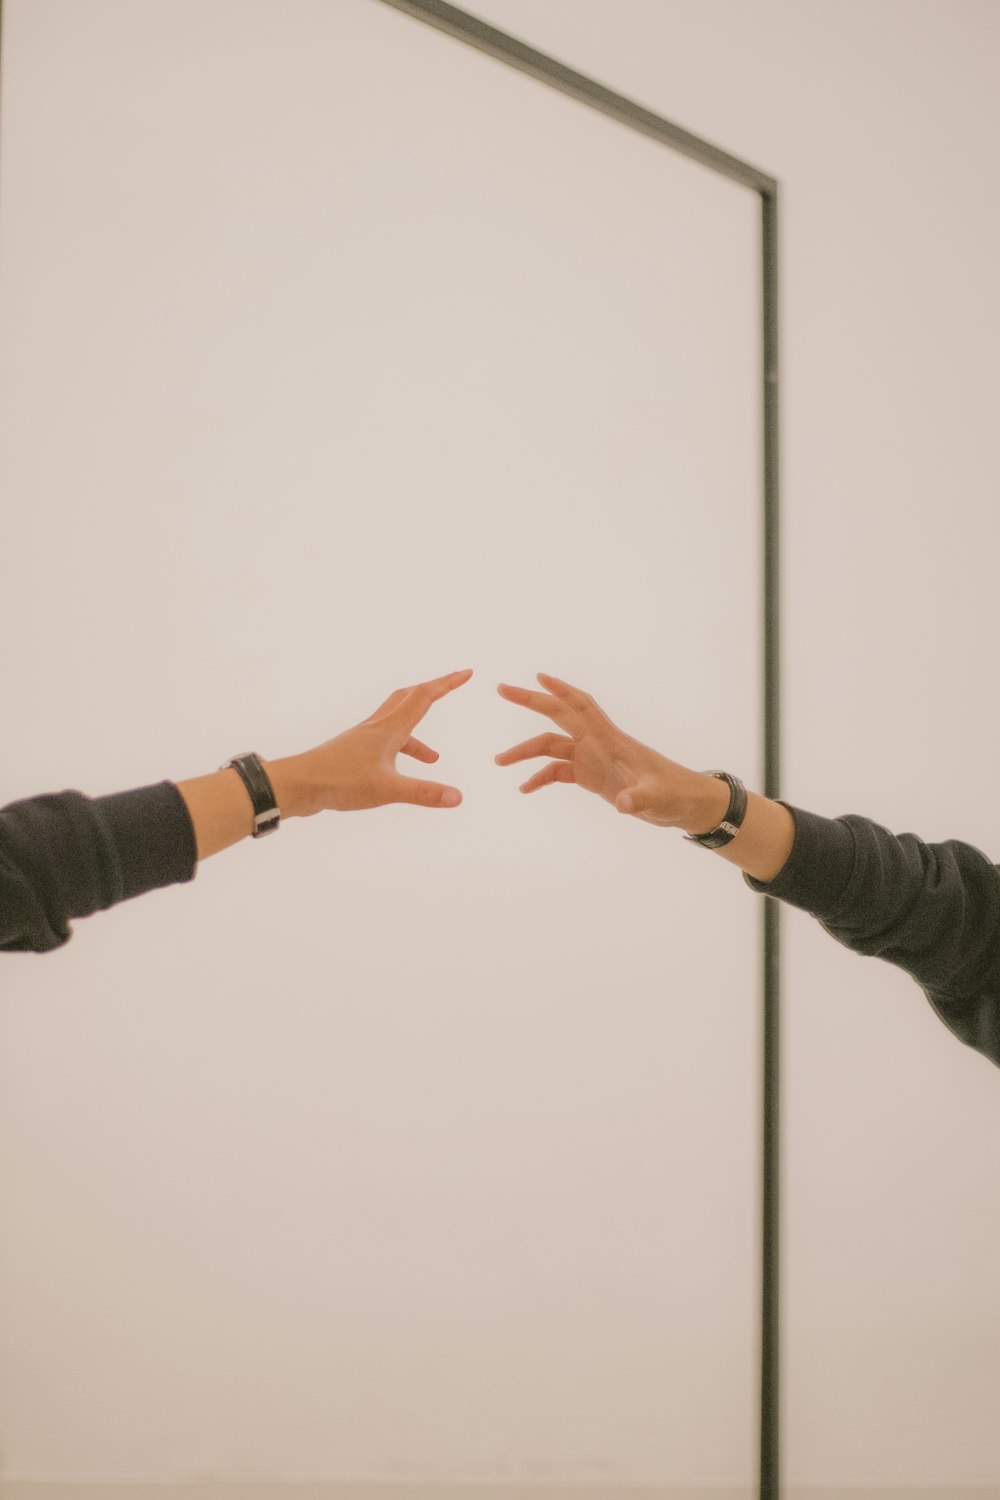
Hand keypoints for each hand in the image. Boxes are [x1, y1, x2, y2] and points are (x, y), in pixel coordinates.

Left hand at [294, 668, 472, 813]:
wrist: (298, 784)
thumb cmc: (339, 781)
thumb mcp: (387, 790)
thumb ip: (423, 792)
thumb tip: (458, 797)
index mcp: (389, 729)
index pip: (424, 697)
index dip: (446, 684)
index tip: (466, 673)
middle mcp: (377, 728)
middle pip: (408, 698)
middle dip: (432, 691)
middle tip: (452, 686)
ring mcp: (363, 740)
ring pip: (397, 724)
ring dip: (417, 735)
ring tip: (434, 758)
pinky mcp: (353, 754)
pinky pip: (384, 745)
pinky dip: (399, 753)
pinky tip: (400, 774)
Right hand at [495, 672, 704, 828]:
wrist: (682, 803)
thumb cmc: (673, 794)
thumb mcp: (657, 799)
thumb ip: (639, 799)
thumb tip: (624, 805)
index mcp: (611, 740)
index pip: (582, 707)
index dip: (561, 690)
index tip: (538, 676)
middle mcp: (597, 743)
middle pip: (558, 715)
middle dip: (531, 701)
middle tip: (501, 689)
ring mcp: (591, 758)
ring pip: (551, 746)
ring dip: (525, 751)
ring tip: (498, 761)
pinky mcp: (590, 775)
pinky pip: (557, 772)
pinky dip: (539, 778)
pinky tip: (524, 789)